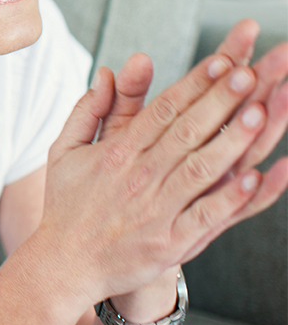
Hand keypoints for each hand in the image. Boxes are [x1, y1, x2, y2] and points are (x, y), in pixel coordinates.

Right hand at [34, 20, 287, 303]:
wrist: (63, 264)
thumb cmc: (67, 205)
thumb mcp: (64, 151)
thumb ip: (87, 110)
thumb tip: (108, 73)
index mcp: (117, 152)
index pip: (163, 109)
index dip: (195, 83)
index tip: (223, 60)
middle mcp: (138, 177)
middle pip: (187, 131)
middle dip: (221, 99)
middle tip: (251, 71)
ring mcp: (156, 210)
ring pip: (200, 168)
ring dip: (232, 139)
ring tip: (260, 111)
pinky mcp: (169, 243)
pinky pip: (205, 216)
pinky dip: (230, 198)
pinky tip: (256, 178)